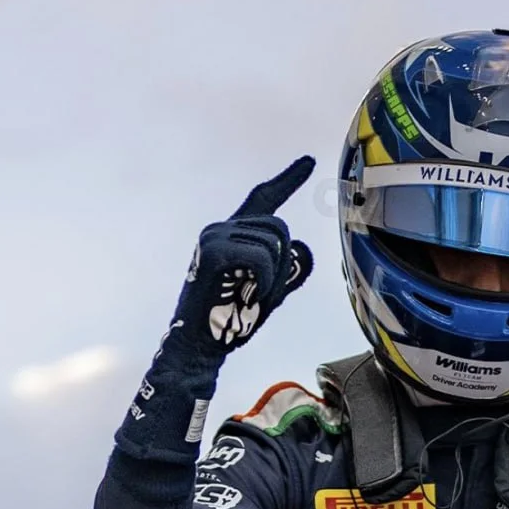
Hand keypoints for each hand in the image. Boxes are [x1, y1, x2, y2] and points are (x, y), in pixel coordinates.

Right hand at [163, 156, 315, 365]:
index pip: (264, 199)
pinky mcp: (214, 251)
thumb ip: (288, 272)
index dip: (288, 180)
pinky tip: (248, 296)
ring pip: (275, 245)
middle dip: (282, 265)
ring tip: (246, 297)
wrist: (199, 347)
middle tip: (260, 294)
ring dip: (272, 279)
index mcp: (232, 234)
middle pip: (280, 229)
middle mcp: (221, 228)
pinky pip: (263, 258)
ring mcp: (215, 236)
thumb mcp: (269, 294)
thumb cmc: (230, 322)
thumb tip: (301, 249)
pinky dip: (265, 283)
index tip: (308, 162)